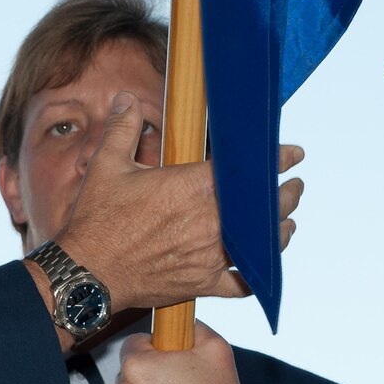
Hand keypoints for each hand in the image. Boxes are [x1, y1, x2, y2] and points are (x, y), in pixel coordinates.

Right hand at [53, 92, 304, 311]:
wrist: (88, 272)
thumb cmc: (98, 220)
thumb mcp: (107, 166)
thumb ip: (123, 128)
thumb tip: (127, 99)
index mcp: (194, 187)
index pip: (248, 170)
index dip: (278, 159)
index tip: (293, 154)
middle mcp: (210, 222)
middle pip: (266, 208)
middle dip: (286, 194)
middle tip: (295, 187)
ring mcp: (209, 256)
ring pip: (260, 245)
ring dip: (279, 232)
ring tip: (287, 224)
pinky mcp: (202, 283)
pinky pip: (239, 284)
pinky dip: (254, 277)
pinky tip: (259, 270)